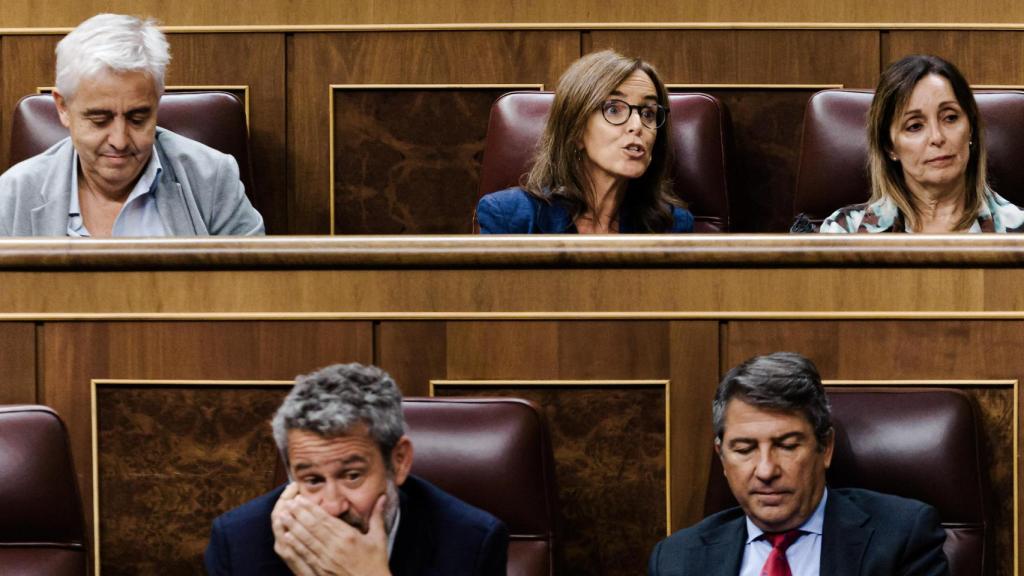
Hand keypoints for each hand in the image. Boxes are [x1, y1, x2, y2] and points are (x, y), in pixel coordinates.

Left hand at [275, 487, 391, 575]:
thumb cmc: (376, 563)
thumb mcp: (379, 538)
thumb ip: (377, 516)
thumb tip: (383, 496)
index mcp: (348, 536)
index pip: (325, 518)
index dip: (311, 508)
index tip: (300, 498)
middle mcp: (335, 546)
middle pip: (313, 526)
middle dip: (299, 513)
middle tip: (288, 503)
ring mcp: (327, 559)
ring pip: (306, 539)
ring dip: (293, 526)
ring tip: (282, 515)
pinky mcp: (321, 570)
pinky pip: (306, 555)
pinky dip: (296, 545)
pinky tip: (287, 536)